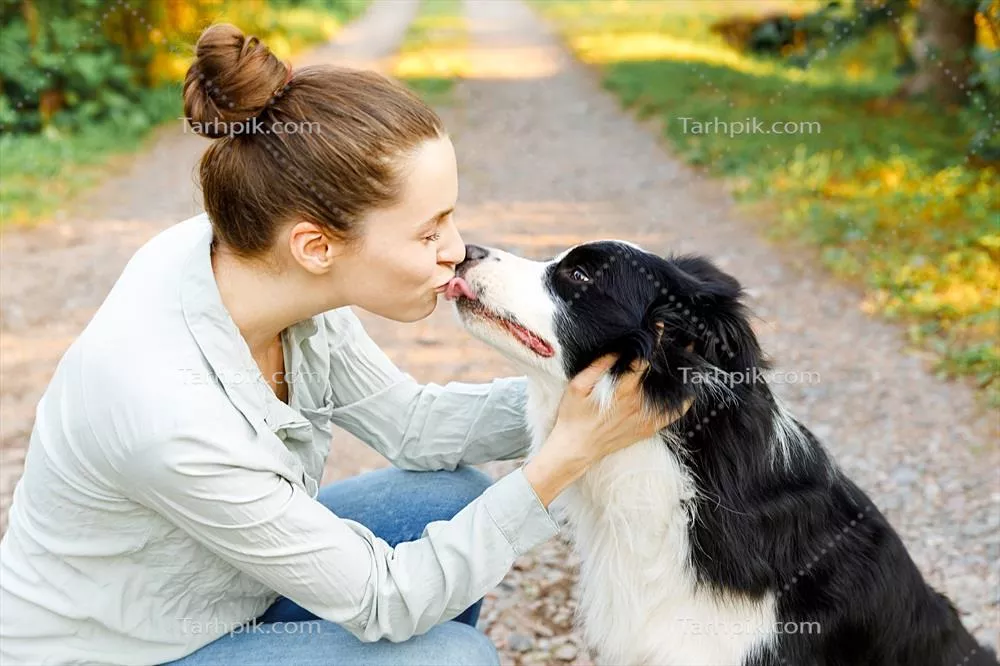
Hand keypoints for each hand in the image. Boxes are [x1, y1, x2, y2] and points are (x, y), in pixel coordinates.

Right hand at [552, 354, 691, 464]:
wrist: (575, 448)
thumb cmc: (573, 416)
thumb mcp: (577, 386)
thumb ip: (598, 366)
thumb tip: (617, 349)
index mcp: (622, 390)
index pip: (643, 360)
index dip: (653, 341)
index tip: (660, 327)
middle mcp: (638, 404)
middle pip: (662, 375)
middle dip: (673, 357)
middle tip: (687, 342)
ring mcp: (645, 418)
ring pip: (672, 395)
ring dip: (682, 378)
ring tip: (689, 362)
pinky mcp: (648, 429)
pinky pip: (672, 416)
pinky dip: (683, 403)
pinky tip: (687, 391)